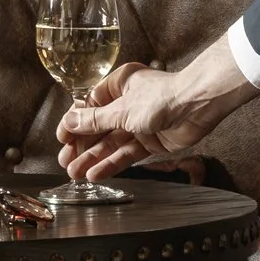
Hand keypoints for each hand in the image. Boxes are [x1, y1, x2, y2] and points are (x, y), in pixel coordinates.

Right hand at [56, 37, 254, 180]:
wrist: (198, 106)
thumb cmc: (162, 97)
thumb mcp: (121, 110)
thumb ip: (94, 120)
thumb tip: (69, 122)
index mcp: (118, 86)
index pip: (89, 107)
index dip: (74, 124)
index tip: (61, 139)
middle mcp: (127, 103)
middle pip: (99, 127)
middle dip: (81, 145)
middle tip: (65, 161)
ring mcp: (138, 124)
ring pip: (111, 143)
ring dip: (93, 158)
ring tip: (74, 174)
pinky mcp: (150, 141)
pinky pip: (126, 154)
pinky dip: (111, 163)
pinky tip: (95, 174)